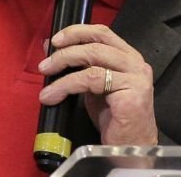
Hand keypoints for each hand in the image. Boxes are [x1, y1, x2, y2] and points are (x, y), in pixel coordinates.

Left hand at [38, 24, 158, 145]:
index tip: (55, 41)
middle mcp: (136, 63)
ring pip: (92, 61)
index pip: (102, 33)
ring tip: (46, 87)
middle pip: (96, 44)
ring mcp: (136, 77)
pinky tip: (54, 96)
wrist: (130, 148)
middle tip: (45, 66)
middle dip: (65, 52)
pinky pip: (92, 80)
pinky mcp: (131, 93)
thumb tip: (50, 47)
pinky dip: (67, 85)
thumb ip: (78, 66)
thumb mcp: (92, 87)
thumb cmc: (114, 119)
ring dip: (63, 70)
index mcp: (129, 57)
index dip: (77, 32)